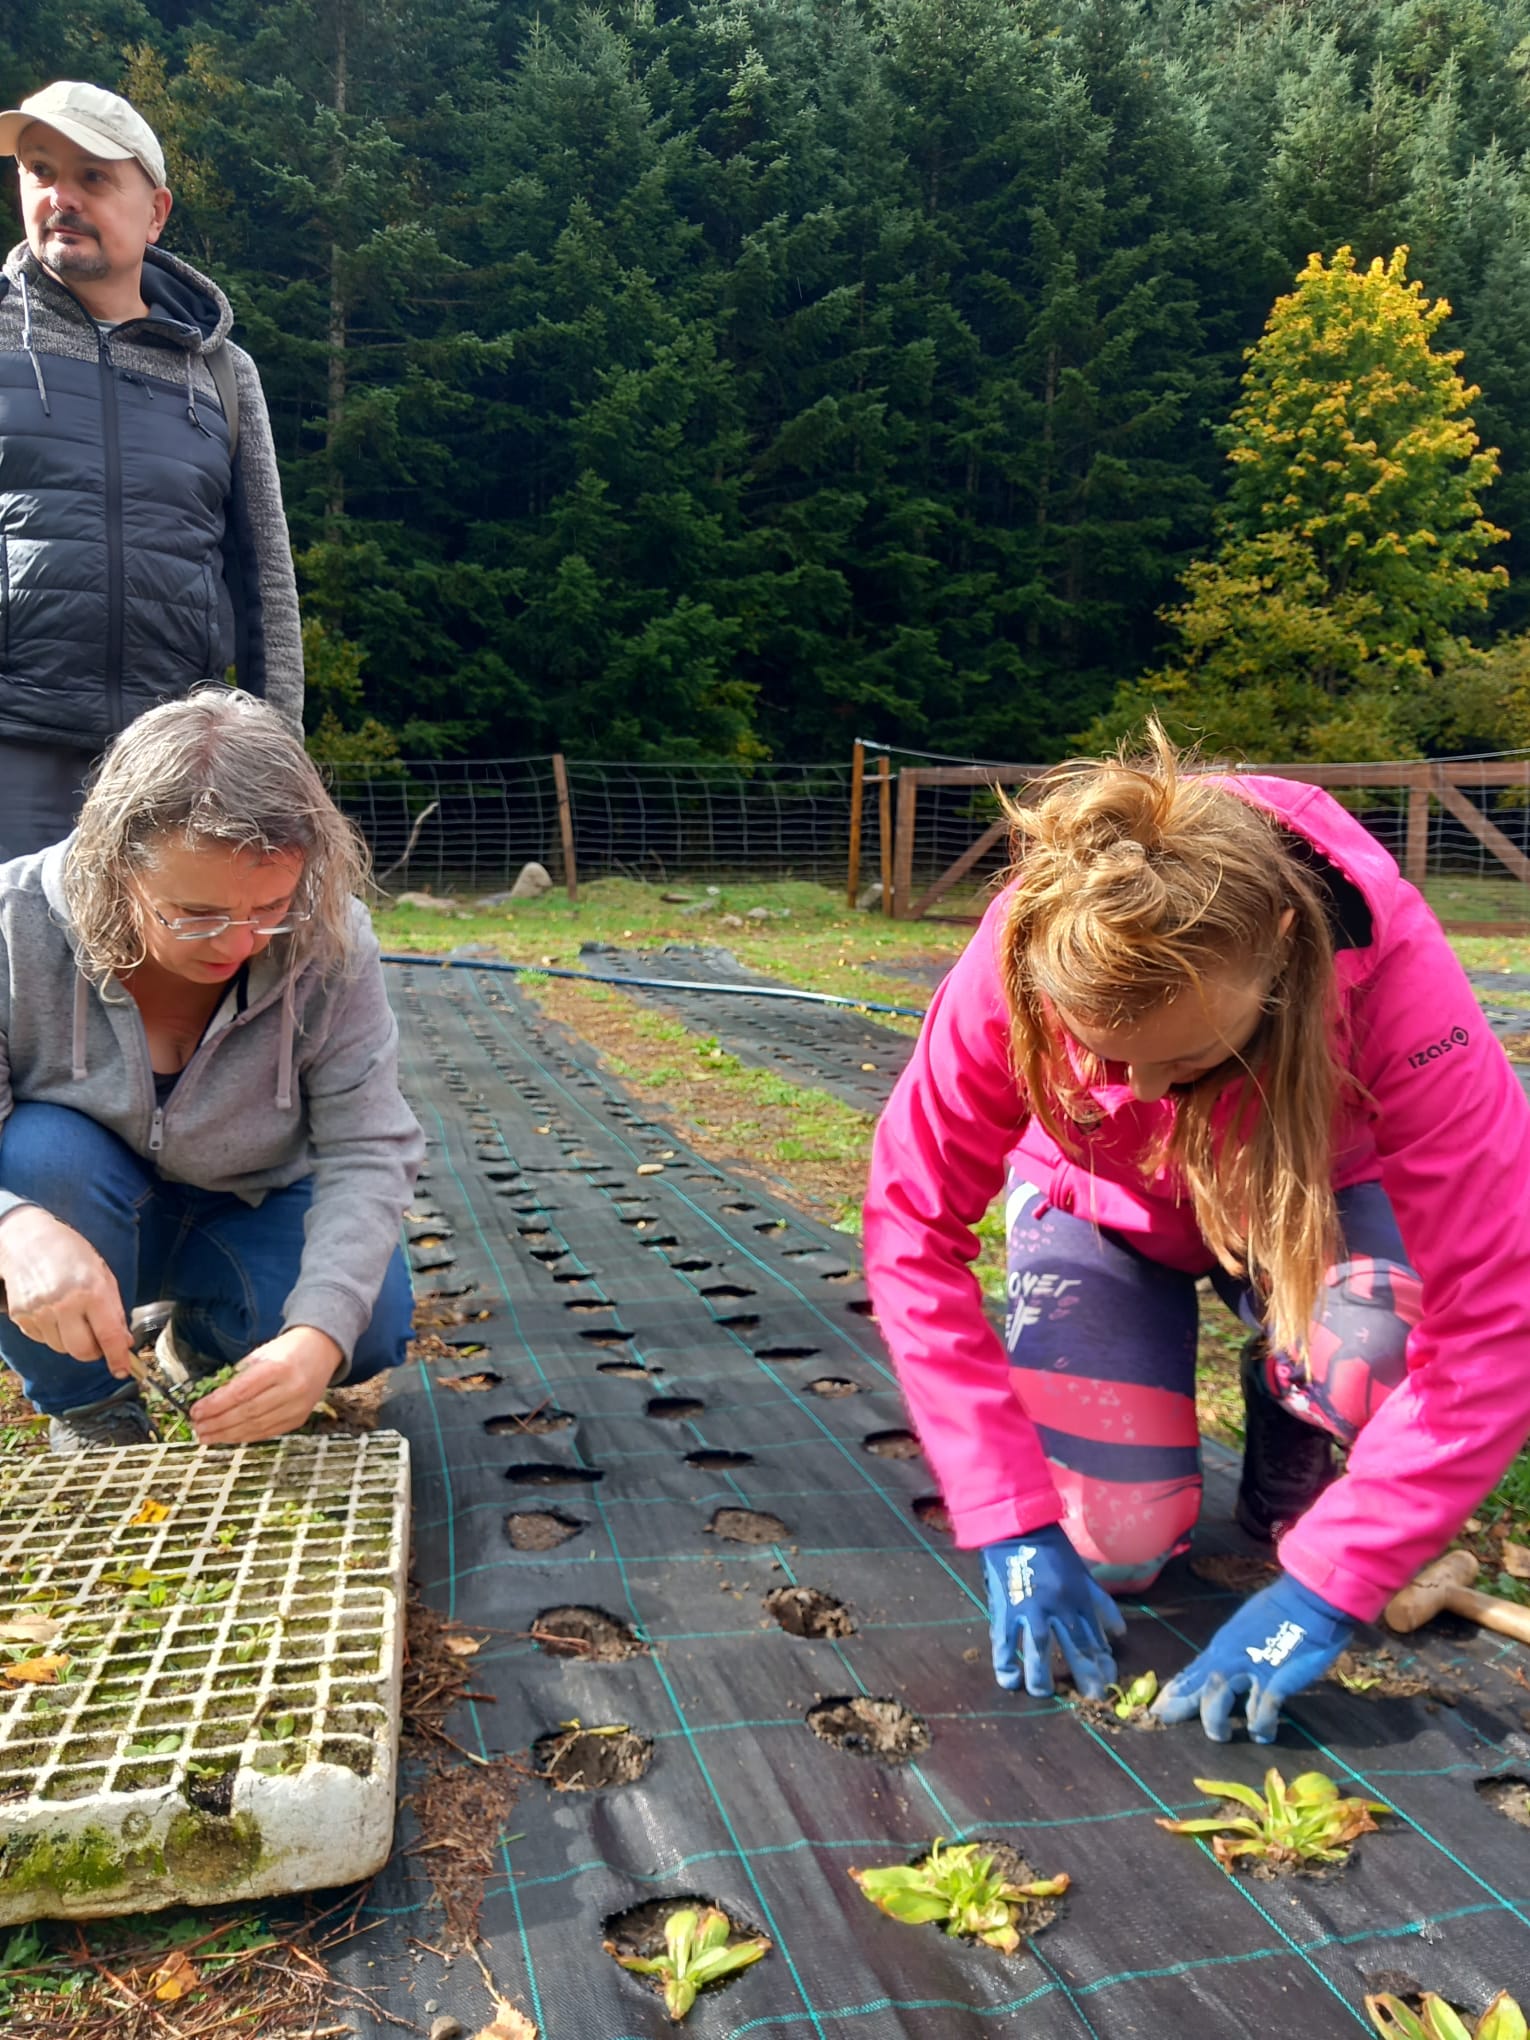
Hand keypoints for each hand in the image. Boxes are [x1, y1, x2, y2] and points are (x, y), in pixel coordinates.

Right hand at [0, 1205, 134, 1373]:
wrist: (27, 1240)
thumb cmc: (72, 1254)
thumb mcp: (103, 1275)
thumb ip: (115, 1310)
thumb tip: (124, 1342)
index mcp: (92, 1291)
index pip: (109, 1336)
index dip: (118, 1358)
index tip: (123, 1370)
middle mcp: (64, 1304)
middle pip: (82, 1351)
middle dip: (94, 1352)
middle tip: (98, 1340)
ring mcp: (39, 1311)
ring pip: (61, 1348)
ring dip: (72, 1341)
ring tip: (73, 1316)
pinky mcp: (21, 1316)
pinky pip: (42, 1340)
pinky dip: (53, 1333)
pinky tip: (54, 1312)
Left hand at [191, 1326, 344, 1445]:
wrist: (322, 1351)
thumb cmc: (286, 1350)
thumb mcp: (261, 1354)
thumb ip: (237, 1377)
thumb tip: (208, 1402)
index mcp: (279, 1367)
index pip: (241, 1392)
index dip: (215, 1405)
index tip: (195, 1411)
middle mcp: (291, 1389)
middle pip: (247, 1412)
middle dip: (218, 1423)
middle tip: (197, 1428)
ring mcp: (298, 1407)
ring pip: (257, 1427)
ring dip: (228, 1434)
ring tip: (207, 1436)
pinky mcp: (299, 1419)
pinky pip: (268, 1432)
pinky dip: (245, 1436)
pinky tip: (228, 1436)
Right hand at [982, 1525, 1125, 1699]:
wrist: (1019, 1525)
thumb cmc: (1053, 1547)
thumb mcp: (1084, 1573)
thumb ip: (1101, 1603)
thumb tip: (1120, 1634)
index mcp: (1078, 1597)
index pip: (1095, 1636)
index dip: (1103, 1661)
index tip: (1108, 1680)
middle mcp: (1059, 1606)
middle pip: (1074, 1647)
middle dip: (1084, 1676)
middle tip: (1089, 1698)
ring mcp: (1031, 1608)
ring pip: (1039, 1650)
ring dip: (1042, 1677)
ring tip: (1043, 1694)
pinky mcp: (1006, 1607)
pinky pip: (1005, 1641)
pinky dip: (1006, 1662)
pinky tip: (1010, 1681)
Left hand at [1152, 1574, 1352, 1742]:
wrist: (1309, 1600)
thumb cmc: (1282, 1609)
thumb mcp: (1246, 1626)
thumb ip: (1234, 1648)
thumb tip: (1223, 1664)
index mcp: (1223, 1645)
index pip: (1193, 1672)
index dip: (1176, 1690)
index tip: (1158, 1706)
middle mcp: (1230, 1658)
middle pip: (1197, 1687)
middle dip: (1181, 1707)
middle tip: (1168, 1721)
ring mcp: (1251, 1669)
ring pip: (1217, 1701)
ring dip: (1216, 1723)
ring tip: (1222, 1736)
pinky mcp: (1276, 1681)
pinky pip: (1261, 1712)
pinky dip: (1261, 1727)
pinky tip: (1263, 1734)